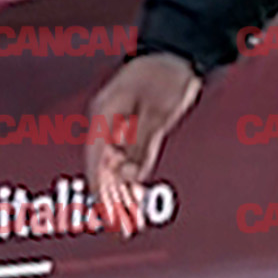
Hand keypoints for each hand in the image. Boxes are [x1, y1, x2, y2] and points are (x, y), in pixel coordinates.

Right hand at [84, 52, 201, 237]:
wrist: (180, 50)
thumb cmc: (168, 72)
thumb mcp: (158, 109)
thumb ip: (141, 142)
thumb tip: (128, 175)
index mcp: (105, 113)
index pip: (96, 159)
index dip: (99, 188)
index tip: (104, 212)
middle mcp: (108, 122)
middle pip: (103, 168)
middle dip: (110, 199)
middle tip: (120, 227)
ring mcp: (120, 126)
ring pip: (115, 168)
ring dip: (120, 195)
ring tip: (127, 223)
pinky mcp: (135, 129)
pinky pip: (129, 160)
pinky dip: (131, 181)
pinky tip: (135, 200)